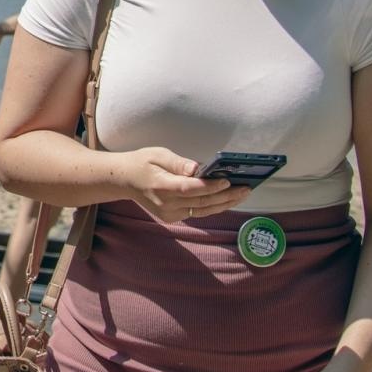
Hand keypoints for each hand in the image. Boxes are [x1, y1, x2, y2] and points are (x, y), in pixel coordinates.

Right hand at [122, 147, 250, 222]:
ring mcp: (169, 213)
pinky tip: (227, 199)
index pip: (190, 188)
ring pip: (203, 210)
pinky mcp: (173, 217)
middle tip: (246, 188)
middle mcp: (166, 204)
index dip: (211, 186)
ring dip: (225, 203)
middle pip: (202, 202)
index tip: (228, 180)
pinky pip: (197, 212)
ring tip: (242, 194)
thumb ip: (178, 163)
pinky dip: (213, 206)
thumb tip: (199, 168)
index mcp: (161, 186)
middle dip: (226, 195)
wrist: (125, 180)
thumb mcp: (157, 154)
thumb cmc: (142, 163)